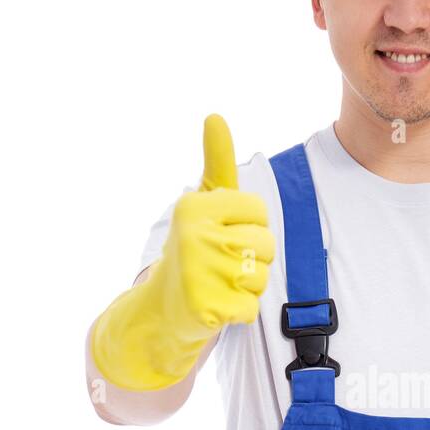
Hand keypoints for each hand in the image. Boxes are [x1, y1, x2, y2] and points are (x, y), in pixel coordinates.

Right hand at [91, 113, 274, 388]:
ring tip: (219, 284)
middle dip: (254, 259)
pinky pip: (251, 309)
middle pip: (266, 244)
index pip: (259, 211)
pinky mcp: (205, 308)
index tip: (224, 234)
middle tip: (221, 264)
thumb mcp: (203, 203)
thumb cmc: (194, 247)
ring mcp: (198, 273)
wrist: (163, 307)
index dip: (250, 226)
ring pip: (261, 278)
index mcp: (194, 206)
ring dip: (247, 286)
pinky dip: (240, 313)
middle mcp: (192, 235)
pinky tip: (217, 307)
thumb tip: (215, 117)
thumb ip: (216, 162)